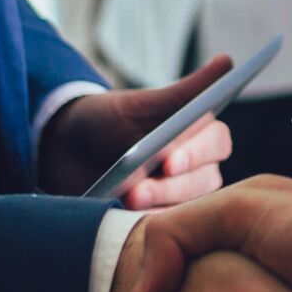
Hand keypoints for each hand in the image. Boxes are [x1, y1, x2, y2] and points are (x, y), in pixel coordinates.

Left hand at [39, 55, 235, 207]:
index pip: (217, 142)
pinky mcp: (155, 222)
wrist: (65, 152)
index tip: (170, 159)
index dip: (197, 151)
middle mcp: (197, 169)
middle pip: (204, 181)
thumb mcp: (141, 104)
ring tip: (125, 200)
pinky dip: (145, 225)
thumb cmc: (108, 120)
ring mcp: (177, 198)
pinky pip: (162, 230)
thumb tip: (227, 60)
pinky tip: (124, 220)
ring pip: (186, 208)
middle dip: (170, 185)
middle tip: (138, 188)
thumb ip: (185, 91)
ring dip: (157, 206)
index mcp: (200, 135)